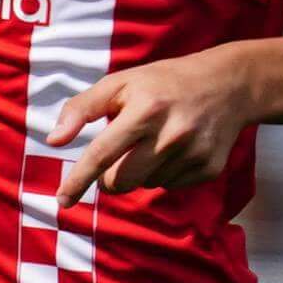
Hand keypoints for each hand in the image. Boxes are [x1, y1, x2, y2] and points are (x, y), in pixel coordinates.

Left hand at [45, 46, 263, 205]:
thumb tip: (53, 141)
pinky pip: (169, 185)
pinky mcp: (208, 170)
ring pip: (144, 184)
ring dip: (140, 170)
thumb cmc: (163, 83)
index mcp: (145, 110)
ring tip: (156, 140)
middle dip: (109, 177)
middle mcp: (171, 136)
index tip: (62, 200)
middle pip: (120, 182)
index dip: (78, 180)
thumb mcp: (121, 82)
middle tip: (118, 154)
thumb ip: (82, 108)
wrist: (228, 85)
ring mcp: (193, 155)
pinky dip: (163, 172)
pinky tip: (176, 148)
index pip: (102, 154)